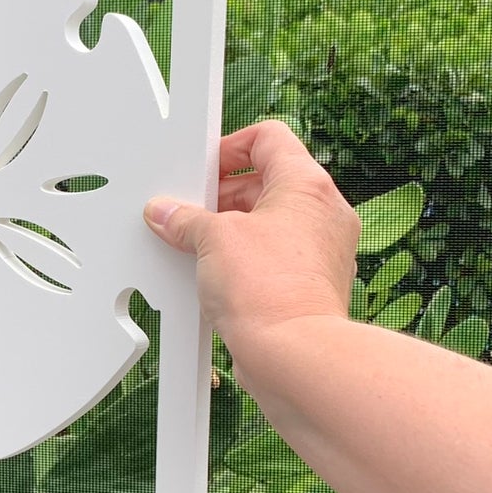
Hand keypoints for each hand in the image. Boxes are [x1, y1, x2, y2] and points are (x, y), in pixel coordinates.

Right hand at [143, 120, 360, 370]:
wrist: (293, 354)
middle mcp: (324, 213)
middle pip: (267, 183)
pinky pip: (275, 258)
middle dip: (222, 196)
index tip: (202, 170)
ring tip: (199, 247)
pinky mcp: (312, 285)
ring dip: (232, 231)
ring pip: (270, 223)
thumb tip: (167, 214)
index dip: (229, 148)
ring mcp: (323, 251)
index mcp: (307, 184)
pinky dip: (246, 261)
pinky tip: (218, 277)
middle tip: (191, 212)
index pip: (268, 138)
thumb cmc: (270, 292)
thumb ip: (186, 219)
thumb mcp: (212, 239)